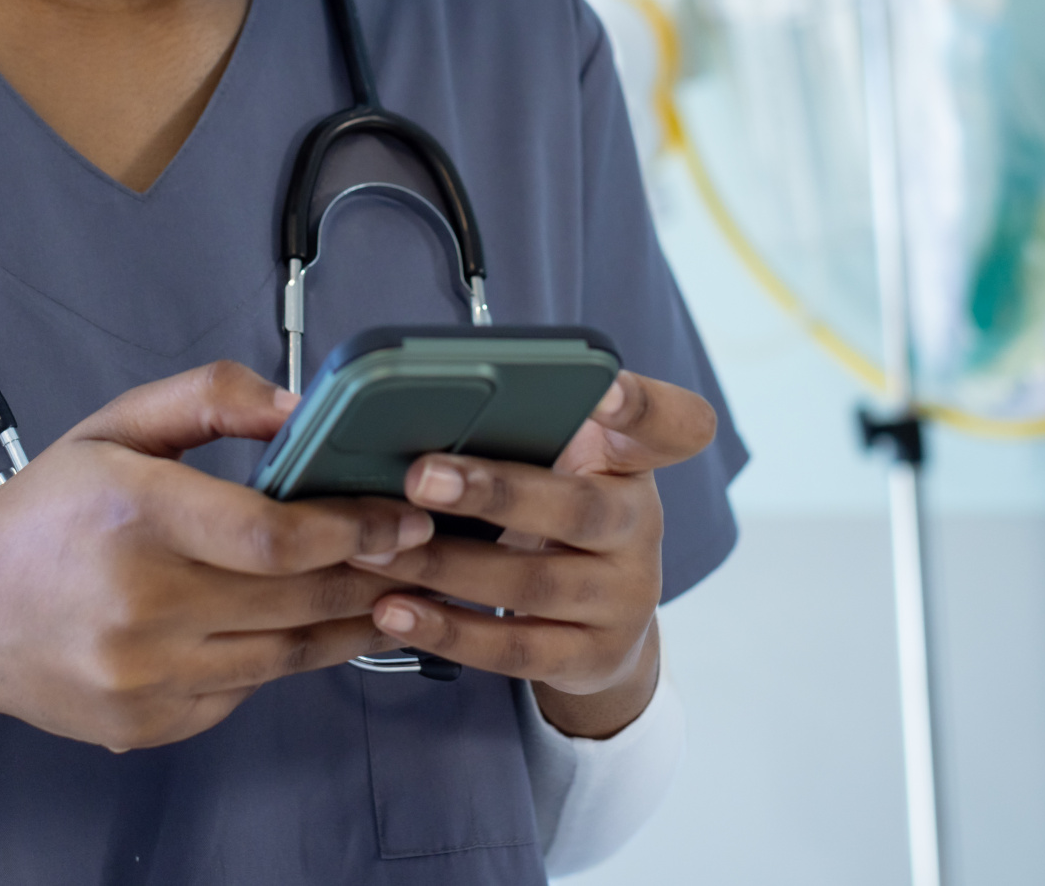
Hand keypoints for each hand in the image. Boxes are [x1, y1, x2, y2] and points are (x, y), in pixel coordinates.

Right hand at [0, 362, 432, 776]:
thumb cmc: (41, 517)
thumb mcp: (112, 428)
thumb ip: (207, 398)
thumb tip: (297, 406)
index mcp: (134, 516)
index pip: (272, 536)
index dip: (352, 529)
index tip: (402, 519)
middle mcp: (140, 604)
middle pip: (294, 598)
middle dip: (371, 573)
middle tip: (424, 553)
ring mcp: (144, 675)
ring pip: (284, 655)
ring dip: (348, 625)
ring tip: (392, 594)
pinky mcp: (148, 722)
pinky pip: (244, 690)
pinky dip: (283, 660)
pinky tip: (312, 631)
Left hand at [346, 371, 715, 738]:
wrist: (602, 620)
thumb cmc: (556, 511)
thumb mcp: (561, 462)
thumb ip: (523, 429)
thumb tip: (409, 412)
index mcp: (633, 461)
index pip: (670, 424)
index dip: (638, 404)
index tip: (601, 387)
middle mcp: (641, 527)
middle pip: (578, 508)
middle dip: (493, 492)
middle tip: (419, 476)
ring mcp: (625, 600)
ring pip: (533, 583)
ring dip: (445, 566)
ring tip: (374, 549)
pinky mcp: (593, 658)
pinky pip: (516, 649)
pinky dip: (448, 629)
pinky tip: (393, 610)